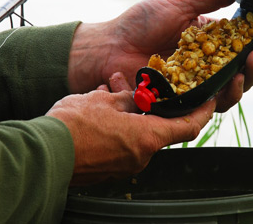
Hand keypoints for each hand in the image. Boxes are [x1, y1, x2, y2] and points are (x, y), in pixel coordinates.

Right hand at [46, 79, 214, 185]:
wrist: (43, 154)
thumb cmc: (73, 126)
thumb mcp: (104, 101)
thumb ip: (128, 98)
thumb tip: (135, 97)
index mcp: (148, 138)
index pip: (189, 126)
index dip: (203, 110)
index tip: (209, 98)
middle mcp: (142, 156)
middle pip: (160, 126)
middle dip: (152, 103)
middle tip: (140, 85)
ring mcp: (125, 165)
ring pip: (138, 130)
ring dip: (131, 111)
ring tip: (112, 90)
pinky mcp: (109, 168)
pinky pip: (122, 141)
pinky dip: (119, 123)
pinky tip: (101, 104)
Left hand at [67, 0, 252, 110]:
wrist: (111, 46)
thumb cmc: (141, 23)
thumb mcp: (178, 3)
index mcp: (215, 37)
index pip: (251, 35)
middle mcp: (214, 61)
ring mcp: (204, 82)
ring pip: (243, 84)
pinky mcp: (192, 99)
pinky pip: (219, 101)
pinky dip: (231, 92)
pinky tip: (234, 80)